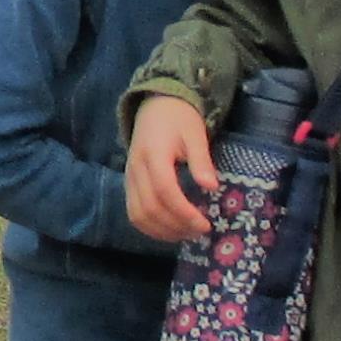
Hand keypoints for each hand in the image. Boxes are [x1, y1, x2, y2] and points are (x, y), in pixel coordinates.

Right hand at [125, 95, 219, 244]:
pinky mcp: (128, 184)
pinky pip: (134, 213)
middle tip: (199, 231)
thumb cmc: (179, 119)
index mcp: (154, 154)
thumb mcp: (195, 134)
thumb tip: (212, 187)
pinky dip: (150, 227)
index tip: (205, 224)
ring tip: (186, 234)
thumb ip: (201, 161)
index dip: (184, 212)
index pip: (165, 190)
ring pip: (138, 215)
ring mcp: (129, 178)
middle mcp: (136, 169)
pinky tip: (170, 230)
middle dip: (176, 226)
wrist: (156, 106)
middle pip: (150, 207)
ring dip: (162, 231)